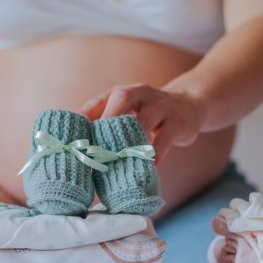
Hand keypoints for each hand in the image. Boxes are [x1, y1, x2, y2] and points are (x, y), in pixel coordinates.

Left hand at [80, 83, 207, 162]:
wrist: (190, 106)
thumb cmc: (148, 115)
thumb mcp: (127, 114)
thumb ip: (105, 129)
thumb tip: (77, 155)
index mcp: (120, 94)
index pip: (97, 103)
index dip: (83, 121)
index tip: (72, 142)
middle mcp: (140, 94)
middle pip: (122, 100)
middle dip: (107, 123)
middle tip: (95, 150)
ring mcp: (161, 106)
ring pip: (144, 120)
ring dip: (129, 142)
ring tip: (118, 164)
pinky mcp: (178, 122)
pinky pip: (164, 139)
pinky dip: (153, 155)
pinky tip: (146, 169)